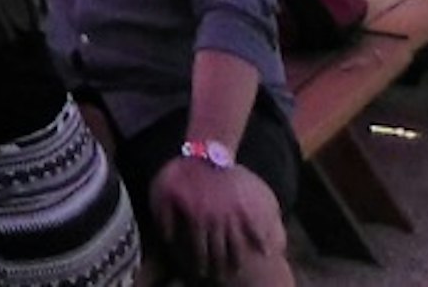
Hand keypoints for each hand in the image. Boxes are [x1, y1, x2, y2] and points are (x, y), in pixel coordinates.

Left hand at [152, 151, 281, 280]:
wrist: (206, 153)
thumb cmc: (181, 172)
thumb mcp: (162, 192)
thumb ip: (164, 218)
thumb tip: (167, 239)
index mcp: (196, 219)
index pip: (199, 249)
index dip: (200, 263)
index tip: (202, 272)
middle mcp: (216, 221)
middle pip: (219, 252)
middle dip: (218, 267)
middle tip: (219, 276)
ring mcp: (234, 215)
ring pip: (238, 245)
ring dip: (238, 260)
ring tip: (237, 269)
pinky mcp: (248, 207)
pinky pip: (258, 229)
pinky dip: (263, 242)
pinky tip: (266, 252)